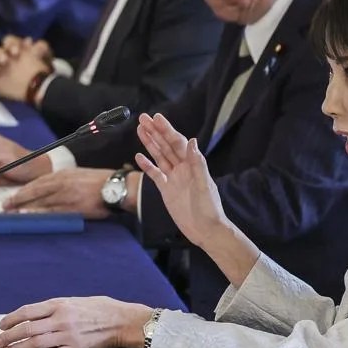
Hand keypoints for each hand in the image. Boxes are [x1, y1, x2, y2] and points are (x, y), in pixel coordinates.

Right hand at [0, 36, 53, 102]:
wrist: (43, 88)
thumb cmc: (42, 68)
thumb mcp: (45, 54)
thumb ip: (40, 46)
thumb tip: (28, 41)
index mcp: (14, 49)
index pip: (7, 41)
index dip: (10, 44)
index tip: (16, 51)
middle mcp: (4, 58)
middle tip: (5, 60)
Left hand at [0, 296, 156, 347]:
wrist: (122, 321)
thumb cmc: (100, 308)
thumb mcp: (74, 301)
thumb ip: (55, 308)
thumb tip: (35, 315)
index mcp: (58, 305)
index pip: (27, 311)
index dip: (12, 319)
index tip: (2, 325)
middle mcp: (60, 320)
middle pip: (27, 329)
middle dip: (9, 336)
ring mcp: (67, 336)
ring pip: (35, 343)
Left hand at [3, 167, 121, 218]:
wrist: (116, 187)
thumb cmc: (98, 182)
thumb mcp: (76, 176)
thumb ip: (60, 182)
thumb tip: (45, 192)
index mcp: (62, 174)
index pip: (37, 183)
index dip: (22, 191)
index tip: (11, 197)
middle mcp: (62, 183)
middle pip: (35, 191)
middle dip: (18, 199)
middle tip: (5, 206)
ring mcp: (67, 195)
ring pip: (41, 201)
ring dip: (25, 207)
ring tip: (12, 213)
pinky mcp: (74, 207)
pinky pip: (53, 211)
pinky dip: (40, 213)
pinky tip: (30, 216)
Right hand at [134, 114, 227, 245]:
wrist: (205, 230)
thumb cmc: (209, 208)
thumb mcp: (204, 185)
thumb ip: (197, 163)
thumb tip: (192, 141)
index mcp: (192, 165)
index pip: (177, 143)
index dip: (167, 130)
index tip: (157, 118)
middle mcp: (182, 168)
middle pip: (166, 146)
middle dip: (155, 132)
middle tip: (143, 118)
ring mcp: (173, 178)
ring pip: (159, 156)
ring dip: (150, 143)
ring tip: (140, 130)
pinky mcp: (166, 189)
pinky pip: (155, 174)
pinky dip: (147, 165)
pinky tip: (138, 156)